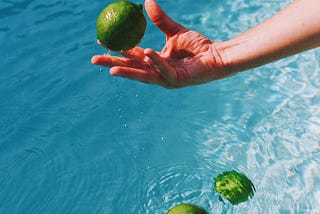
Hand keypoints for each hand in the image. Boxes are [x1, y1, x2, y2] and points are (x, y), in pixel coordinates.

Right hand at [91, 0, 231, 87]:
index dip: (117, 49)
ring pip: (143, 75)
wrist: (217, 55)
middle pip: (131, 68)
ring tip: (111, 69)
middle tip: (95, 59)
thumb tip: (146, 1)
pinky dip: (155, 61)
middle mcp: (157, 71)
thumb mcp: (175, 31)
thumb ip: (160, 20)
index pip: (132, 55)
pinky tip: (147, 52)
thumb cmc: (198, 46)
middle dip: (113, 65)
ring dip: (127, 72)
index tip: (102, 40)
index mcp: (155, 60)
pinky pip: (163, 70)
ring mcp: (166, 78)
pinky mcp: (177, 80)